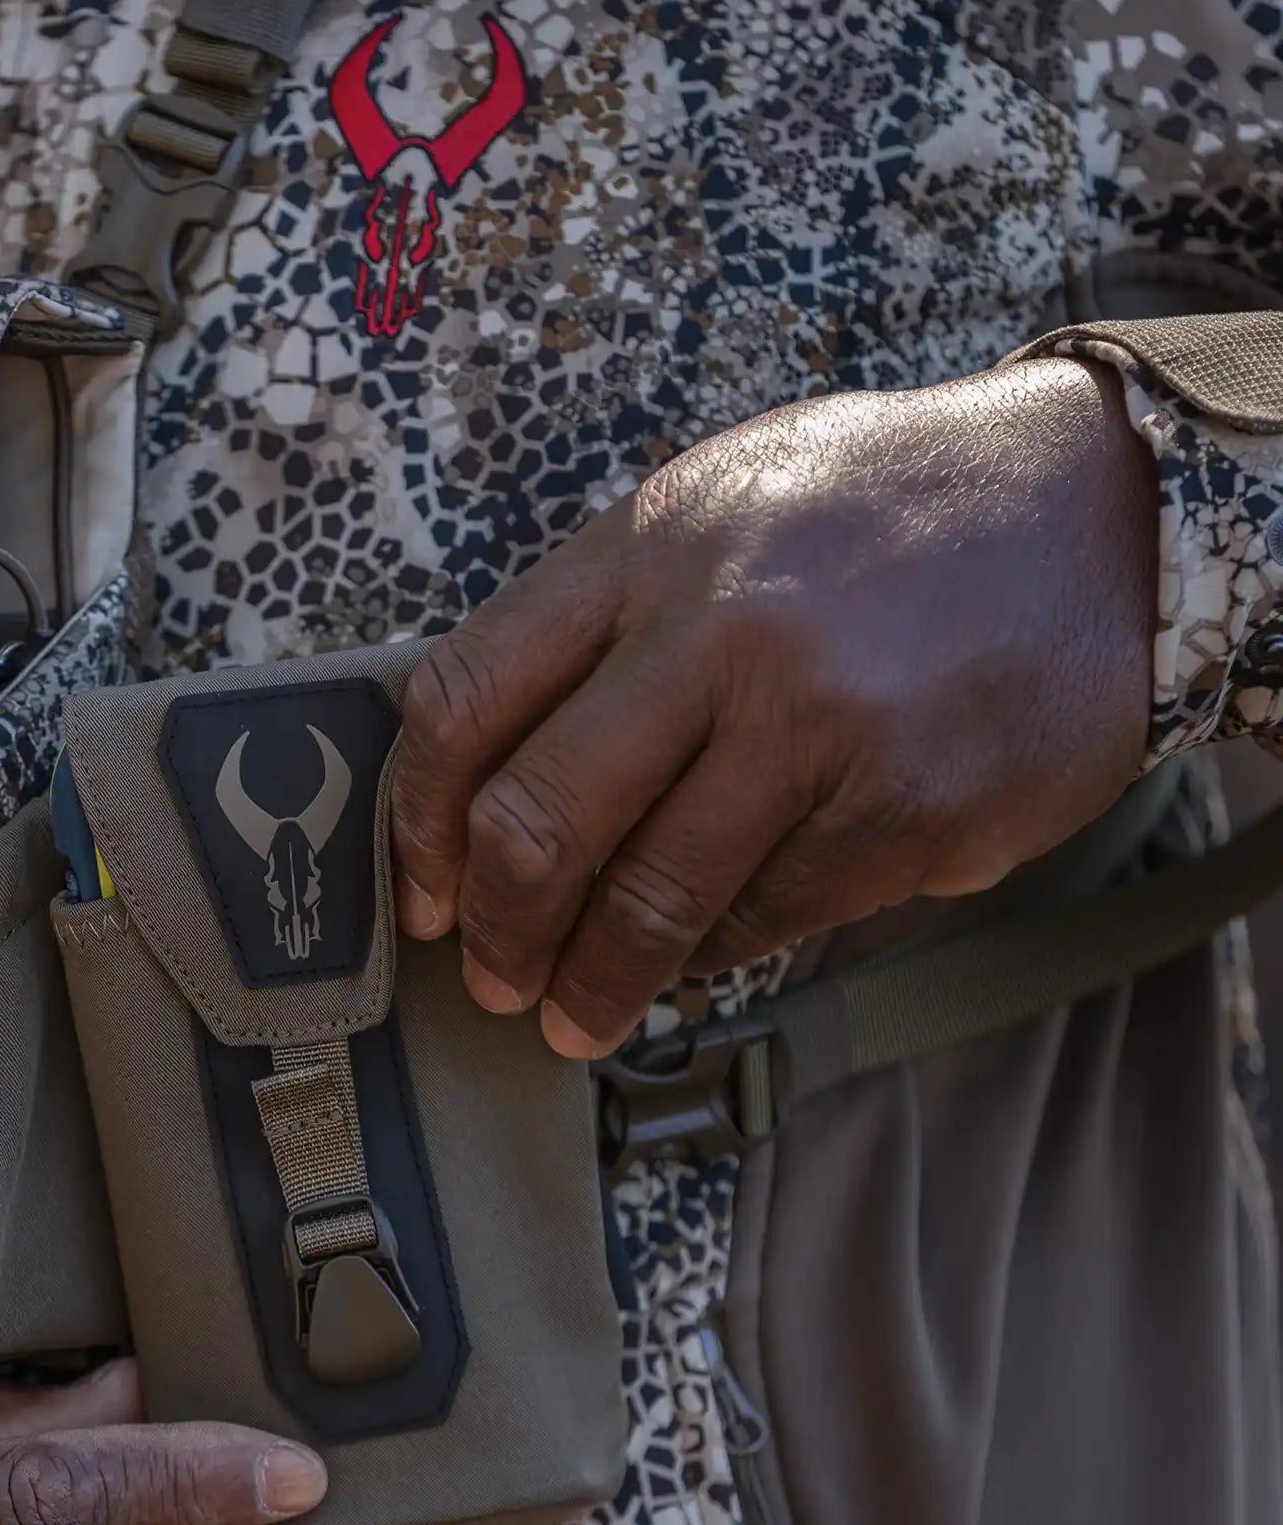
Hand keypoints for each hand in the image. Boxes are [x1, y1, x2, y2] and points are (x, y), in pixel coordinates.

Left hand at [389, 356, 1158, 1055]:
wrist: (1106, 511)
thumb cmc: (882, 514)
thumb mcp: (719, 509)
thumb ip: (604, 622)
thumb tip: (491, 771)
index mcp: (649, 550)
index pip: (466, 700)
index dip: (418, 822)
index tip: (425, 890)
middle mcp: (721, 635)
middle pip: (538, 823)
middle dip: (496, 932)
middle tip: (489, 978)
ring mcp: (820, 729)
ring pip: (652, 901)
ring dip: (592, 983)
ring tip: (570, 1016)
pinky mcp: (909, 813)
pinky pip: (765, 921)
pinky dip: (708, 958)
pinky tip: (689, 964)